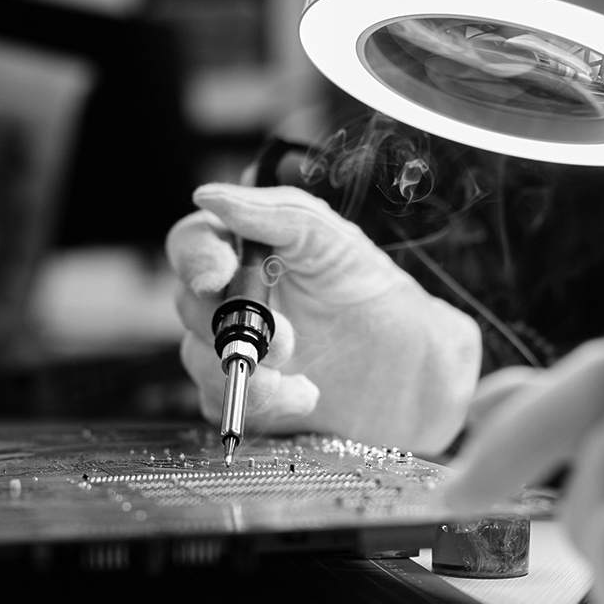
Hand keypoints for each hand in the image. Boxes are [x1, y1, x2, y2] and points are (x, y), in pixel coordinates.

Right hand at [166, 184, 481, 454]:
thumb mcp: (336, 242)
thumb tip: (210, 197)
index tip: (216, 276)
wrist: (413, 371)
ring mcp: (238, 350)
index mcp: (249, 252)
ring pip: (199, 361)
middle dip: (238, 327)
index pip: (191, 245)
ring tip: (307, 383)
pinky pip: (221, 404)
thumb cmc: (377, 296)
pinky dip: (260, 406)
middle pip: (189, 307)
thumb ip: (279, 214)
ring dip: (250, 374)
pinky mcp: (247, 397)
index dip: (194, 259)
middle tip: (293, 342)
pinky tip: (305, 399)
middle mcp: (235, 300)